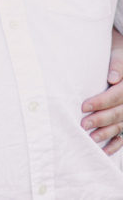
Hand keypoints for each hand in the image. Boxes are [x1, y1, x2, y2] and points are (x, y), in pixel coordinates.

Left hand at [81, 28, 122, 154]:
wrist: (122, 56)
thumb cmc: (114, 53)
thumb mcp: (117, 53)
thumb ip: (116, 65)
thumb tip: (112, 78)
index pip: (116, 95)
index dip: (101, 102)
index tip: (83, 106)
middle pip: (119, 112)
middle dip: (101, 119)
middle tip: (83, 124)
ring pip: (122, 125)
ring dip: (107, 133)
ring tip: (91, 138)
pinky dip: (115, 144)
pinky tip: (104, 150)